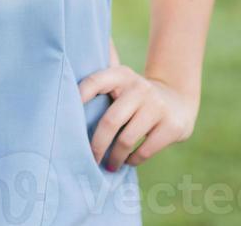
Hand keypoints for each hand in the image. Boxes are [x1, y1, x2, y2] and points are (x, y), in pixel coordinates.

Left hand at [77, 64, 199, 171]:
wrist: (178, 99)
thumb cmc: (136, 95)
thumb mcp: (122, 82)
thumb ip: (100, 83)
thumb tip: (62, 87)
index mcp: (122, 75)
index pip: (95, 82)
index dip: (80, 96)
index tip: (65, 114)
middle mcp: (139, 88)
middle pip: (110, 121)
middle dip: (97, 144)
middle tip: (90, 158)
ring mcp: (157, 106)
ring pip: (127, 139)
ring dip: (114, 157)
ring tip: (108, 165)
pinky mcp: (171, 126)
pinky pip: (144, 150)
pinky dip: (132, 160)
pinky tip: (128, 161)